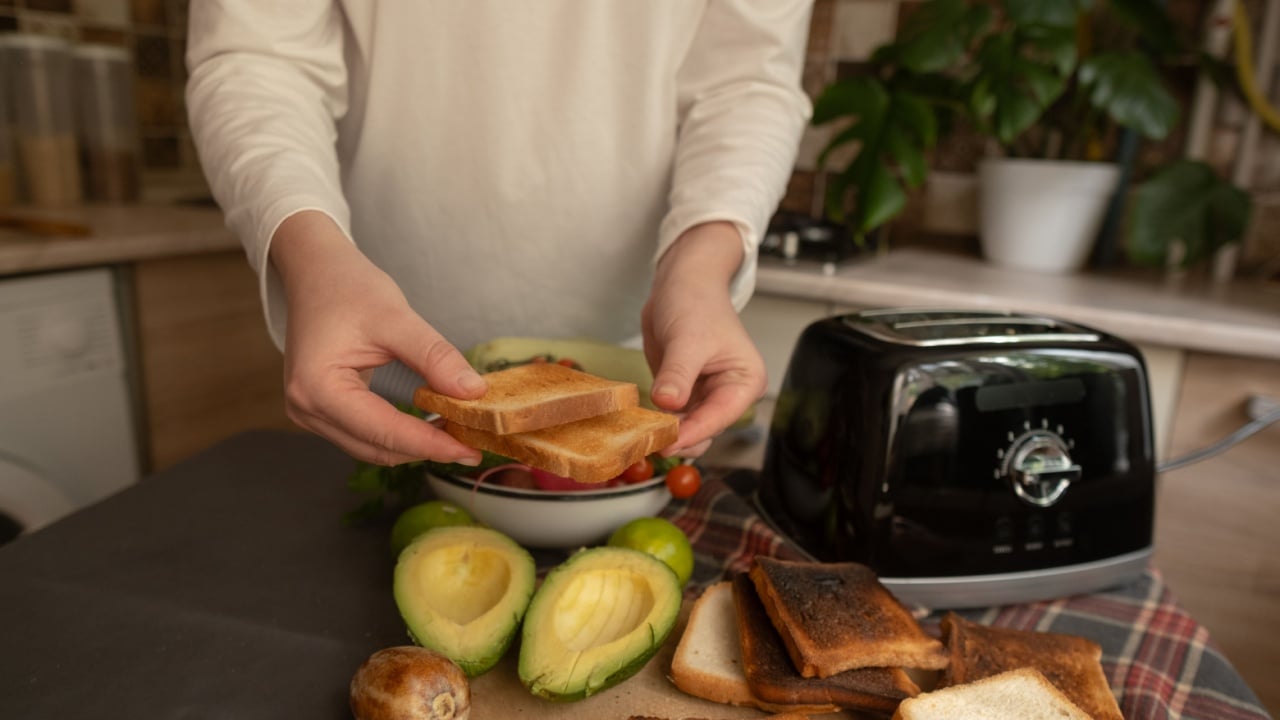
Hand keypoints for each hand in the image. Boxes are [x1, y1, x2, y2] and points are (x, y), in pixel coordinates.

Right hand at [270, 211, 486, 465]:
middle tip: (473, 443)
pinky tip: (430, 426)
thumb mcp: (397, 318)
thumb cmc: (347, 287)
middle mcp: (306, 409)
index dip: (430, 445)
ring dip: (414, 446)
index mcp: (317, 388)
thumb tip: (473, 393)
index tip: (470, 450)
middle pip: (376, 447)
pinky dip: (399, 435)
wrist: (316, 273)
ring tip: (458, 436)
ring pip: (371, 448)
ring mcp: (310, 413)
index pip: (383, 431)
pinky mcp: (322, 411)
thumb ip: (435, 357)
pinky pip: (365, 435)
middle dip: (425, 449)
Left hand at [642, 221, 765, 456]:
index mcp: (745, 382)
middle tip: (646, 443)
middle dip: (679, 437)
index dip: (693, 432)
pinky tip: (638, 426)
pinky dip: (657, 424)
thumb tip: (668, 403)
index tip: (666, 442)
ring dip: (666, 434)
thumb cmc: (696, 304)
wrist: (681, 286)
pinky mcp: (685, 396)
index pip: (720, 416)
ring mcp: (706, 397)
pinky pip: (673, 419)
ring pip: (688, 430)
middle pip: (705, 429)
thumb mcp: (687, 339)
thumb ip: (678, 374)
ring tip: (639, 438)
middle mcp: (729, 395)